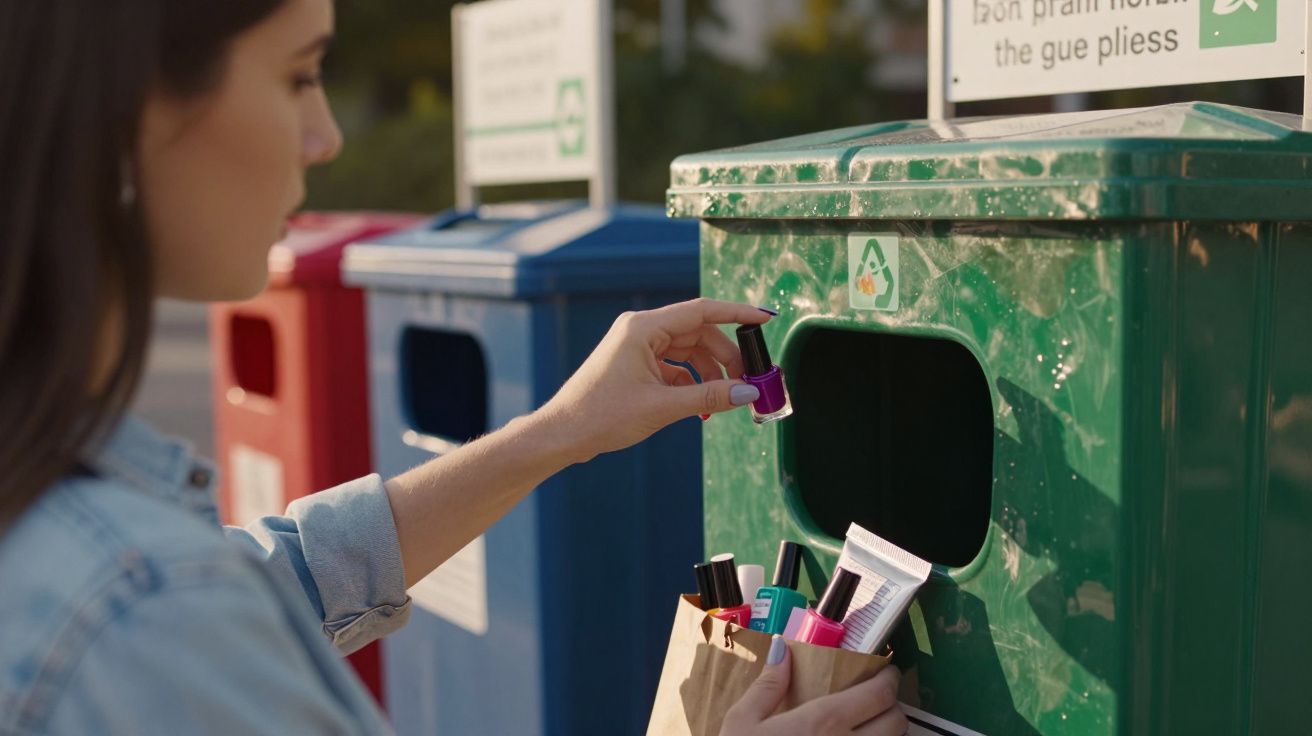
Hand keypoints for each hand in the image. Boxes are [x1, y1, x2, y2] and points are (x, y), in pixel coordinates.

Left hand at [537, 298, 769, 462]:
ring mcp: (637, 347)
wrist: (562, 434)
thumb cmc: (602, 415)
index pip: (702, 311)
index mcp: (643, 327)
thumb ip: (709, 397)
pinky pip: (674, 367)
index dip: (737, 314)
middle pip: (698, 333)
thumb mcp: (662, 407)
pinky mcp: (635, 364)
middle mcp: (640, 330)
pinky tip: (700, 409)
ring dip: (710, 374)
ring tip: (725, 401)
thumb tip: (748, 393)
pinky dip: (691, 384)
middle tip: (748, 382)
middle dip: (726, 358)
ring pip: (688, 352)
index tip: (764, 319)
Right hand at [720, 636, 906, 735]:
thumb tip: (782, 650)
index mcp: (821, 723)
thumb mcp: (742, 722)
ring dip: (887, 734)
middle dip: (892, 706)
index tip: (883, 673)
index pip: (878, 694)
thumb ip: (767, 685)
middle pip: (897, 721)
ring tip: (868, 727)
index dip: (888, 679)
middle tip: (877, 699)